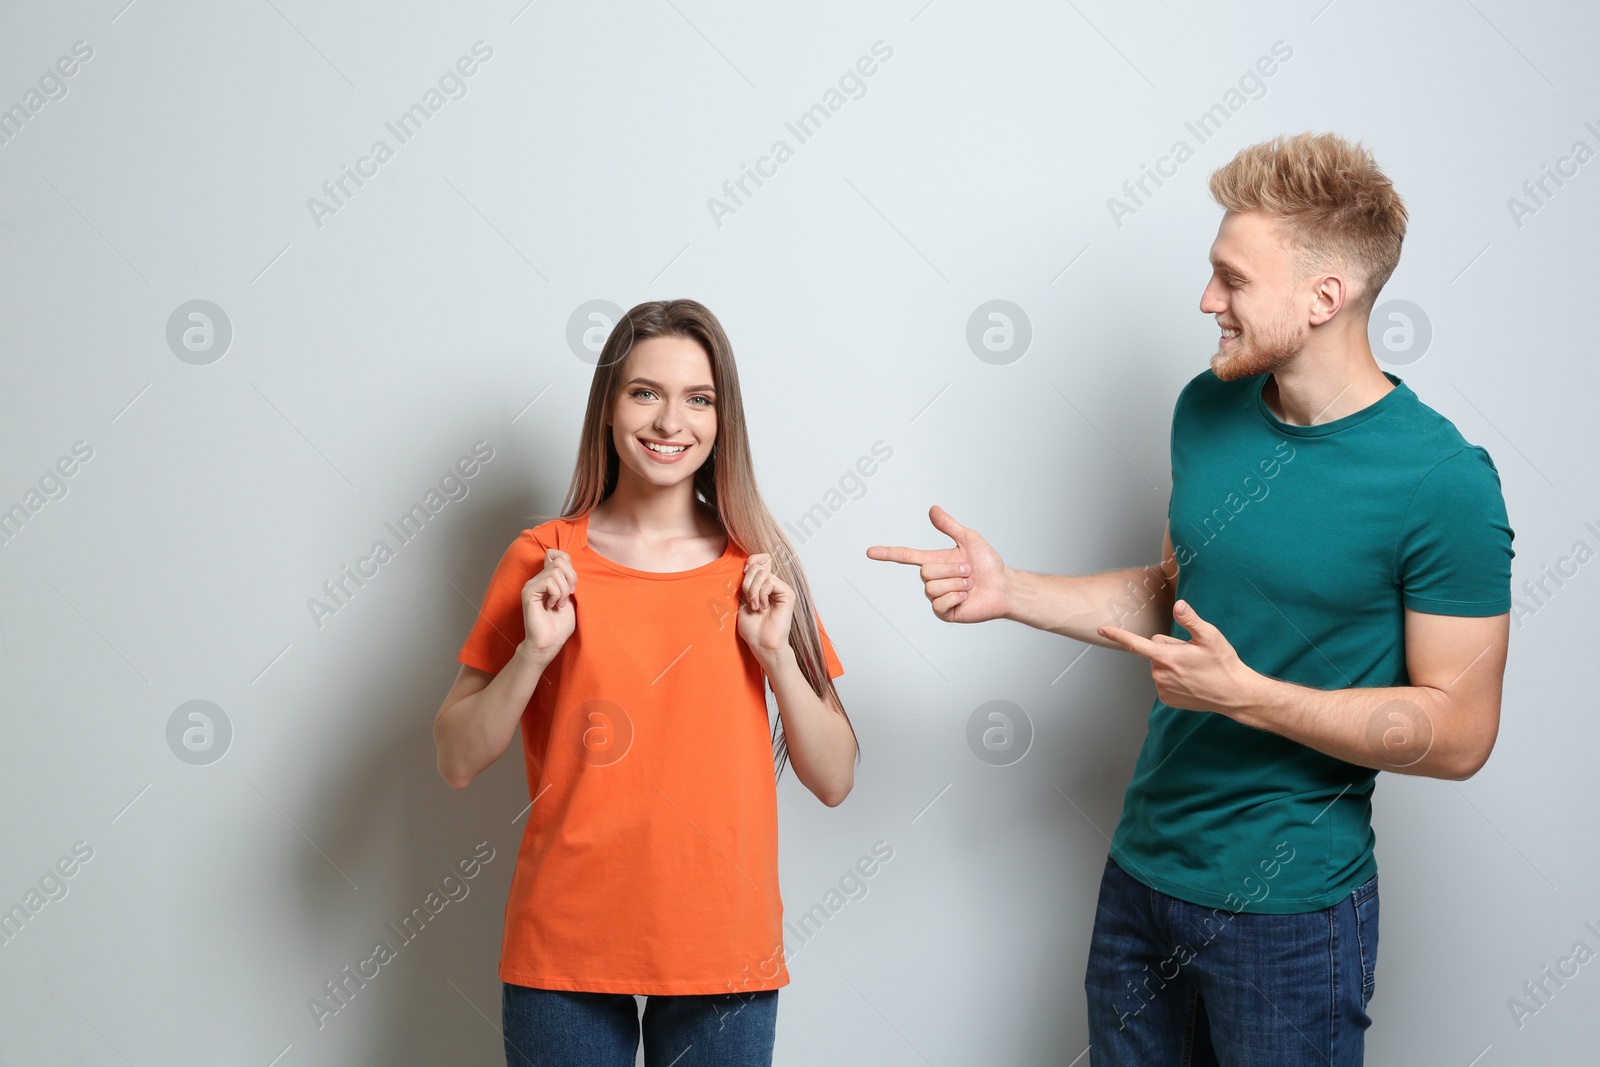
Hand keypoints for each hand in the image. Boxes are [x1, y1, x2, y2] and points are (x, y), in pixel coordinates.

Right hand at [520, 549, 576, 660]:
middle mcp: (538, 578)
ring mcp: (532, 584)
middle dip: (571, 578)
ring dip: (564, 590)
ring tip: (559, 603)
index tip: (572, 585)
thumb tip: (570, 564)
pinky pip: (549, 581)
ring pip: (556, 571)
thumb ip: (569, 580)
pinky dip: (557, 594)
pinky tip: (552, 605)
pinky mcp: (528, 592)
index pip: (556, 554)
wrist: (549, 643)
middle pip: (560, 560)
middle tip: (569, 596)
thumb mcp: (571, 598)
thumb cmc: (560, 625)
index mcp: (547, 578)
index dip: (569, 564)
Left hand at [736, 553, 794, 663]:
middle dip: (747, 583)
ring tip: (755, 607)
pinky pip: (770, 582)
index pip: (761, 558)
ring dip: (753, 591)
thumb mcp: (743, 599)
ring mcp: (781, 588)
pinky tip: (764, 607)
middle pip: (757, 566)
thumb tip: (751, 563)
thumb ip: (747, 581)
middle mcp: (773, 584)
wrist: (761, 643)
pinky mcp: (788, 593)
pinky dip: (762, 594)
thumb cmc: (752, 627)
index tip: (743, 575)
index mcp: (763, 584)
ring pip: (763, 574)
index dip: (751, 562)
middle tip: (749, 600)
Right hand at [866, 505, 1009, 622]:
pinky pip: (940, 603)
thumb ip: (949, 525)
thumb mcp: (969, 539)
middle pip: (926, 571)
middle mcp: (933, 579)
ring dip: (956, 582)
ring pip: (933, 587)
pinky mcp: (944, 612)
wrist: (1003, 587)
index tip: (870, 552)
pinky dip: (957, 597)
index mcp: (935, 561)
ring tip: (969, 584)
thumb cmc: (988, 564)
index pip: (906, 556)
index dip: (887, 554)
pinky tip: (966, 597)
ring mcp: (938, 597)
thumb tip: (933, 509)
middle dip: (951, 569)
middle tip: (968, 571)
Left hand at [1097, 600, 1259, 716]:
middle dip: (1169, 649)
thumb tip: (1178, 605)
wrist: (1234, 694)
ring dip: (1173, 664)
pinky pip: (1164, 680)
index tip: (1101, 629)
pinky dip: (1175, 678)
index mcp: (1166, 657)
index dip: (1116, 635)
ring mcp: (1162, 689)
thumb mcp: (1210, 637)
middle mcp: (1159, 674)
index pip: (1135, 643)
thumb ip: (1191, 620)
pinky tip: (1192, 680)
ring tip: (1195, 669)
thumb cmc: (1223, 663)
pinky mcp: (1167, 699)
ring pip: (1160, 665)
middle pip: (1155, 650)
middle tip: (1193, 655)